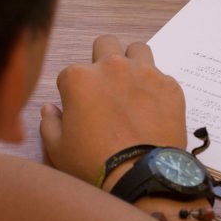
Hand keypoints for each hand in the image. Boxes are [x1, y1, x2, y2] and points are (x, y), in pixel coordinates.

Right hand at [40, 35, 187, 183]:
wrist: (141, 176)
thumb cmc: (93, 163)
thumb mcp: (58, 149)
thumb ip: (49, 123)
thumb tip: (49, 109)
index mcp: (79, 78)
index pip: (70, 74)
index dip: (73, 93)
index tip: (81, 111)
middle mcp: (112, 66)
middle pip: (106, 44)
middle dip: (103, 61)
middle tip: (107, 88)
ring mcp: (144, 73)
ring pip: (138, 50)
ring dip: (133, 63)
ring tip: (133, 89)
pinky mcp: (170, 86)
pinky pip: (162, 77)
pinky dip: (156, 89)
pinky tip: (155, 110)